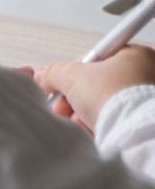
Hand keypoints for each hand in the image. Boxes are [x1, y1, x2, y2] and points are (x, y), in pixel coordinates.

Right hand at [29, 46, 154, 132]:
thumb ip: (54, 72)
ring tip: (78, 120)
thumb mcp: (72, 75)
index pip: (98, 60)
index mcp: (138, 56)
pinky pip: (112, 122)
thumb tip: (44, 75)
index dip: (74, 73)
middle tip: (63, 105)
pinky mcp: (141, 123)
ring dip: (82, 114)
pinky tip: (90, 130)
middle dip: (73, 99)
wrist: (132, 133)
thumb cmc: (113, 97)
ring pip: (102, 106)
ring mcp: (147, 102)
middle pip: (97, 86)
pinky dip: (97, 127)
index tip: (60, 83)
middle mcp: (148, 76)